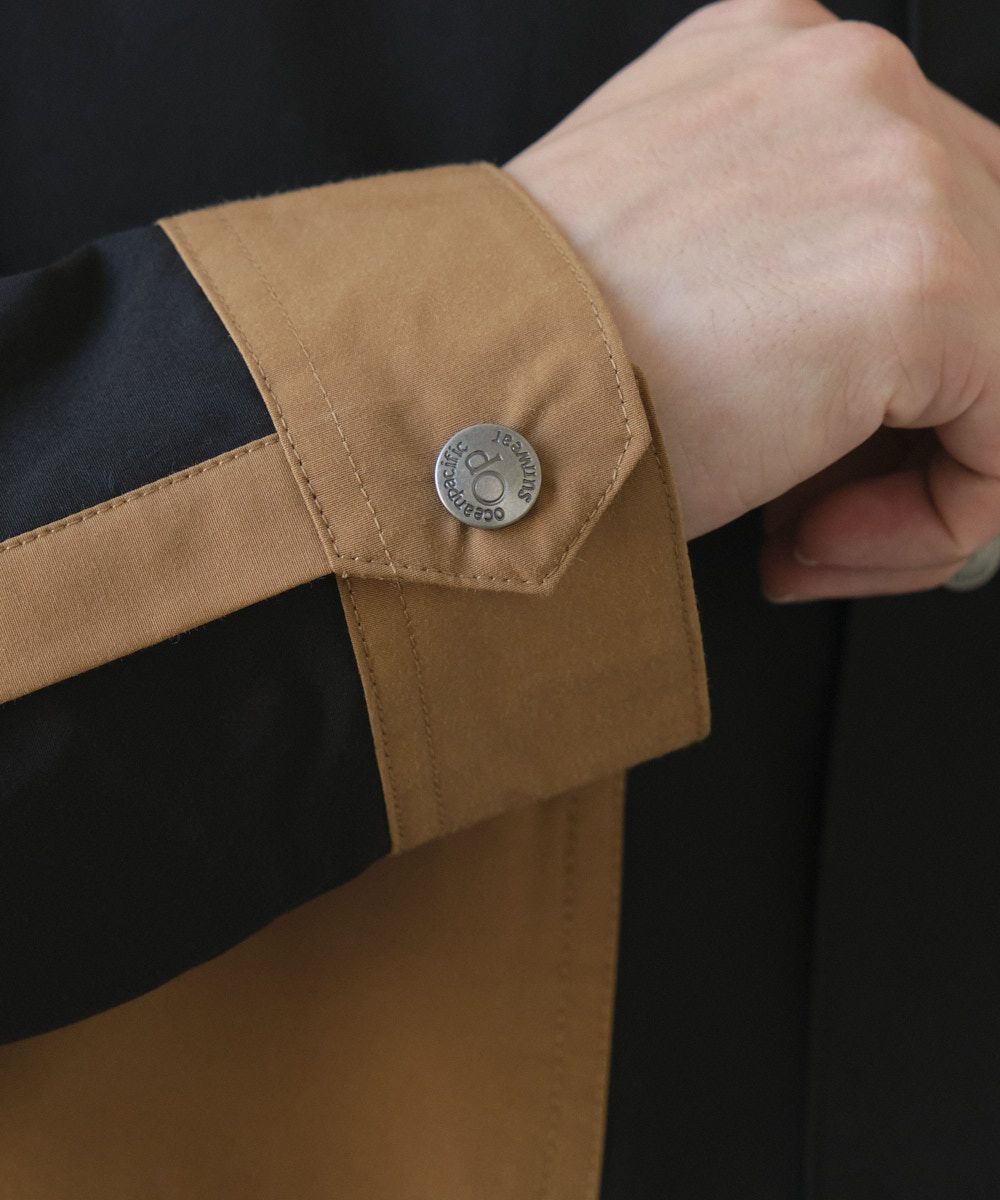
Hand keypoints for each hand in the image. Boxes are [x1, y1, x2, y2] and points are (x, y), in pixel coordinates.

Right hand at [504, 0, 999, 600]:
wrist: (447, 395)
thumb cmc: (523, 356)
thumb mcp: (665, 258)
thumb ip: (778, 261)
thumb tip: (866, 363)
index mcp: (780, 65)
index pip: (923, 213)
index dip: (892, 363)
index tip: (809, 457)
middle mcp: (853, 81)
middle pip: (990, 270)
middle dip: (919, 420)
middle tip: (815, 516)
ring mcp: (899, 162)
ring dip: (923, 479)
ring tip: (808, 538)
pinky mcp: (928, 275)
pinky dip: (938, 517)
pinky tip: (811, 543)